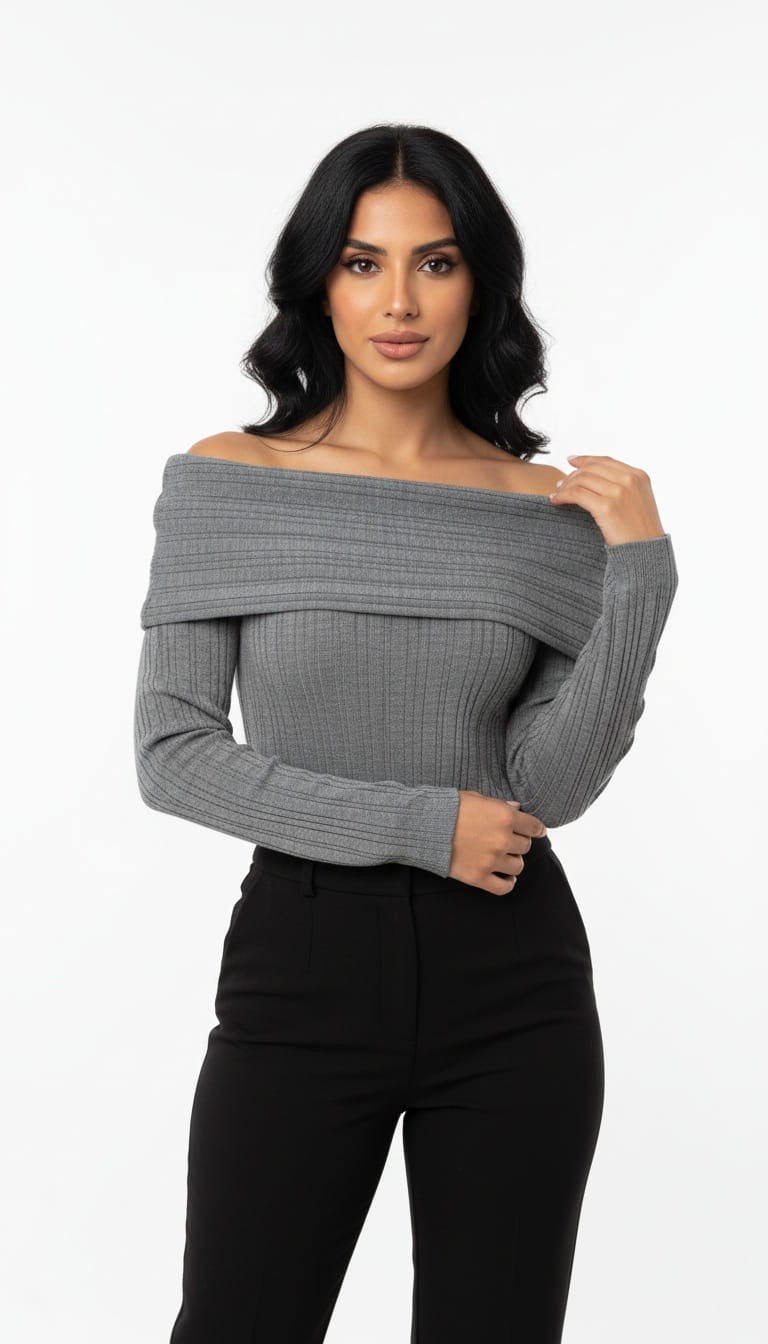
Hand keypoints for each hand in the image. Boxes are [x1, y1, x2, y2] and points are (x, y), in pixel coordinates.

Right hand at [449, 792, 547, 895]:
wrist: (424, 826)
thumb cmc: (447, 808)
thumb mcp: (476, 798)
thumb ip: (499, 805)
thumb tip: (516, 808)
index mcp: (504, 816)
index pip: (533, 826)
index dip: (536, 829)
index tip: (536, 831)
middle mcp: (502, 839)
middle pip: (525, 846)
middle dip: (519, 843)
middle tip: (510, 841)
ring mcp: (492, 859)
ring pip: (518, 866)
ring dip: (513, 861)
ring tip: (505, 858)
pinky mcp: (479, 876)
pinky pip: (504, 887)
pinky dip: (508, 883)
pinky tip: (506, 878)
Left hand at [549, 454, 667, 546]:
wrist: (647, 552)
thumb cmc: (641, 533)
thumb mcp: (639, 501)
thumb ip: (624, 487)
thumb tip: (596, 481)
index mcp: (638, 476)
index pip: (605, 461)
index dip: (586, 459)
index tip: (572, 460)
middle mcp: (629, 480)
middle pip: (591, 469)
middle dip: (572, 474)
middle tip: (559, 484)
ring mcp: (619, 492)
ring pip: (581, 479)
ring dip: (565, 486)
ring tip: (557, 494)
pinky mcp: (607, 507)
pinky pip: (576, 494)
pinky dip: (562, 495)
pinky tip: (556, 501)